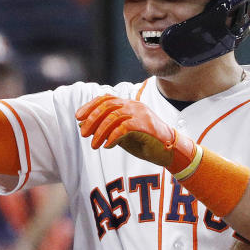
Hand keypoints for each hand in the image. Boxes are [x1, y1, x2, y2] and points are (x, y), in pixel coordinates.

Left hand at [76, 94, 196, 174]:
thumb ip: (106, 128)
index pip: (105, 99)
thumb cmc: (146, 142)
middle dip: (91, 119)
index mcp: (129, 104)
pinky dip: (113, 137)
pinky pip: (124, 128)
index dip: (90, 106)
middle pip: (107, 106)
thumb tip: (83, 125)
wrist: (170, 151)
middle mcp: (134, 106)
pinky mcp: (145, 125)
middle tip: (83, 133)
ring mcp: (141, 114)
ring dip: (100, 131)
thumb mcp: (122, 135)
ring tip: (93, 144)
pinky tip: (108, 145)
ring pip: (113, 117)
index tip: (78, 117)